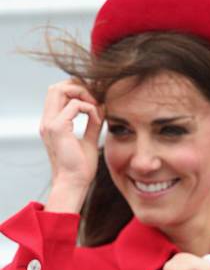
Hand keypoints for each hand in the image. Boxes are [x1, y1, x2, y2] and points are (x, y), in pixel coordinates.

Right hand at [40, 79, 103, 212]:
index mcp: (52, 123)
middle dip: (79, 87)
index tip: (94, 101)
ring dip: (82, 94)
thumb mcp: (89, 139)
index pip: (57, 93)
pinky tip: (97, 120)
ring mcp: (50, 124)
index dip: (76, 90)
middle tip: (95, 100)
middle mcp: (47, 121)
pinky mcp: (58, 128)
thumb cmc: (81, 166)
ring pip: (60, 90)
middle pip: (56, 87)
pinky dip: (89, 108)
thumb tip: (102, 107)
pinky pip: (75, 105)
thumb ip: (93, 123)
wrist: (75, 182)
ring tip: (96, 107)